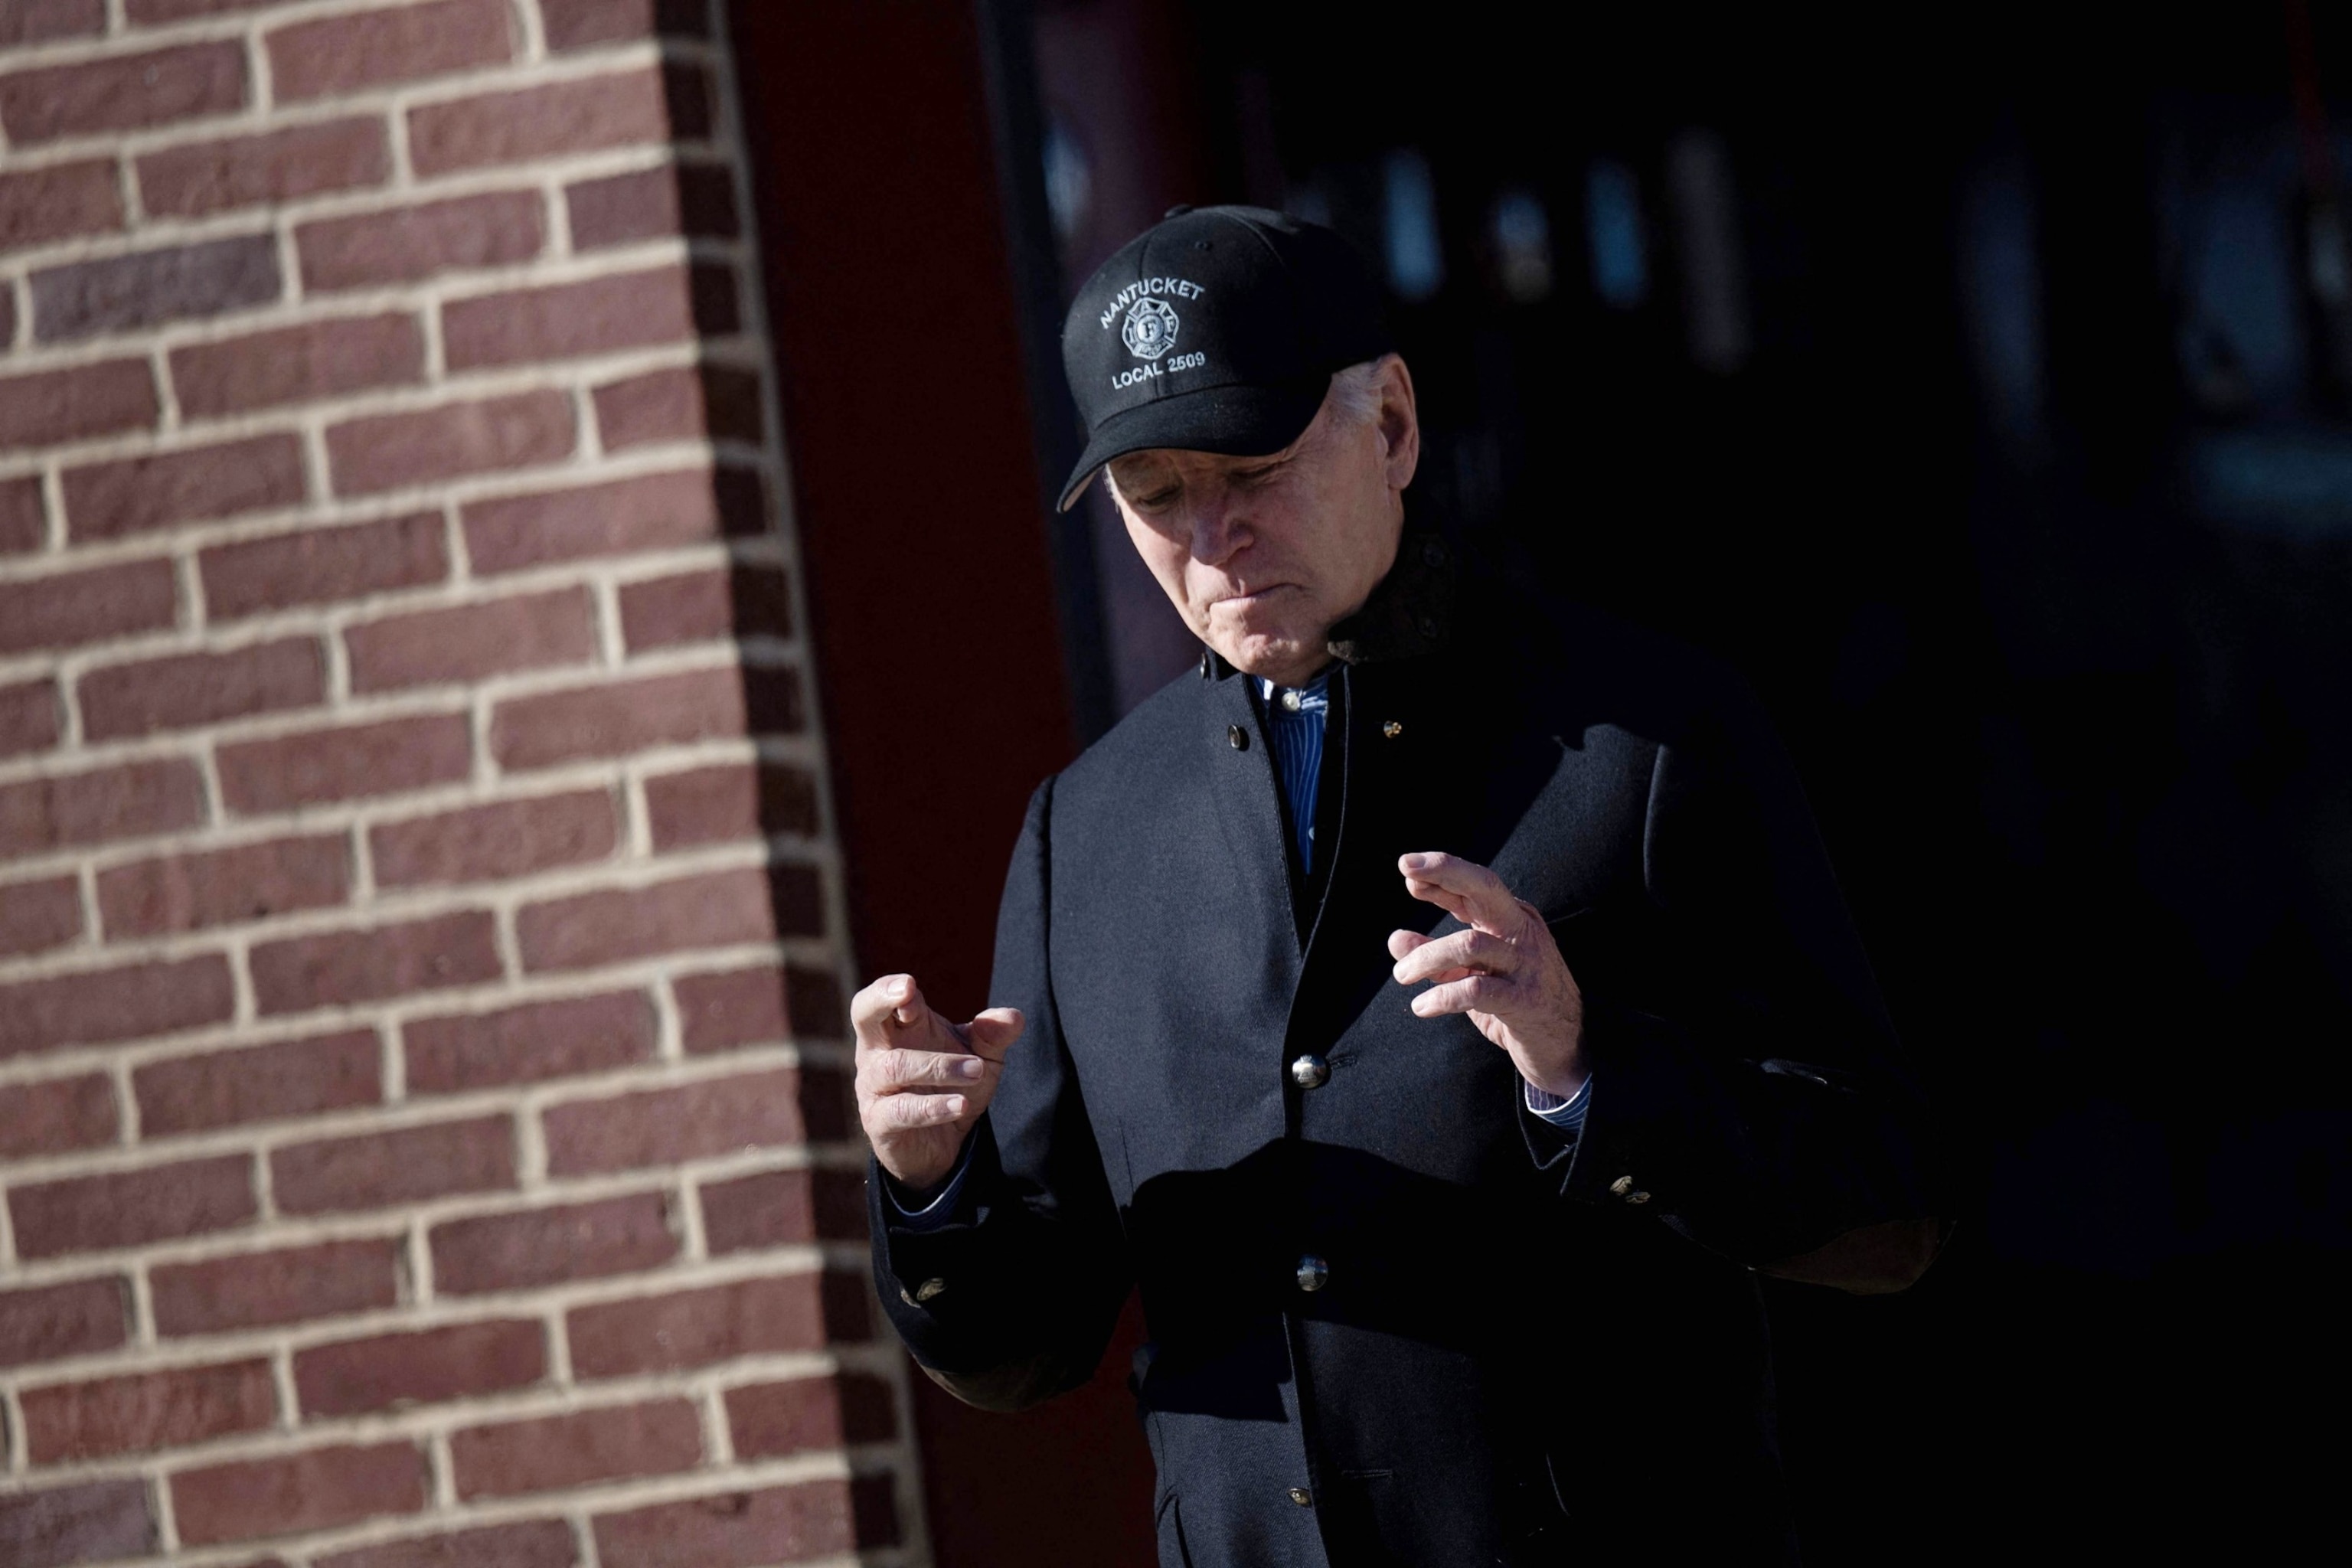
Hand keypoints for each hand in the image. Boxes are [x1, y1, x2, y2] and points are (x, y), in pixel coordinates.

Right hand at [852, 974, 1022, 1191]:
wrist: (943, 1143)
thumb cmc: (952, 1085)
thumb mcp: (980, 1057)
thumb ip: (993, 1036)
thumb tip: (1013, 1017)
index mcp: (899, 1027)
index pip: (885, 998)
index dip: (893, 989)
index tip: (910, 986)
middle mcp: (879, 1051)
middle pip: (863, 1015)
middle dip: (880, 999)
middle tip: (907, 991)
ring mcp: (874, 1086)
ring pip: (894, 1067)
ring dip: (939, 1066)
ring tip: (977, 1070)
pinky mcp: (879, 1122)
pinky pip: (900, 1111)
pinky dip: (933, 1106)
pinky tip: (960, 1105)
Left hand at [1388, 852, 1586, 1098]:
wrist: (1566, 1045)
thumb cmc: (1515, 1003)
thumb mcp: (1472, 975)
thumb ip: (1437, 957)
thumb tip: (1395, 939)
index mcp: (1511, 919)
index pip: (1475, 885)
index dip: (1441, 873)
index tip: (1406, 868)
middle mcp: (1521, 932)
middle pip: (1485, 886)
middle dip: (1445, 872)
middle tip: (1407, 870)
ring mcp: (1527, 963)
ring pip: (1469, 943)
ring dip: (1427, 957)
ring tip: (1401, 975)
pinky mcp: (1525, 999)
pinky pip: (1476, 990)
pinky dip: (1442, 996)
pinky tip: (1422, 1006)